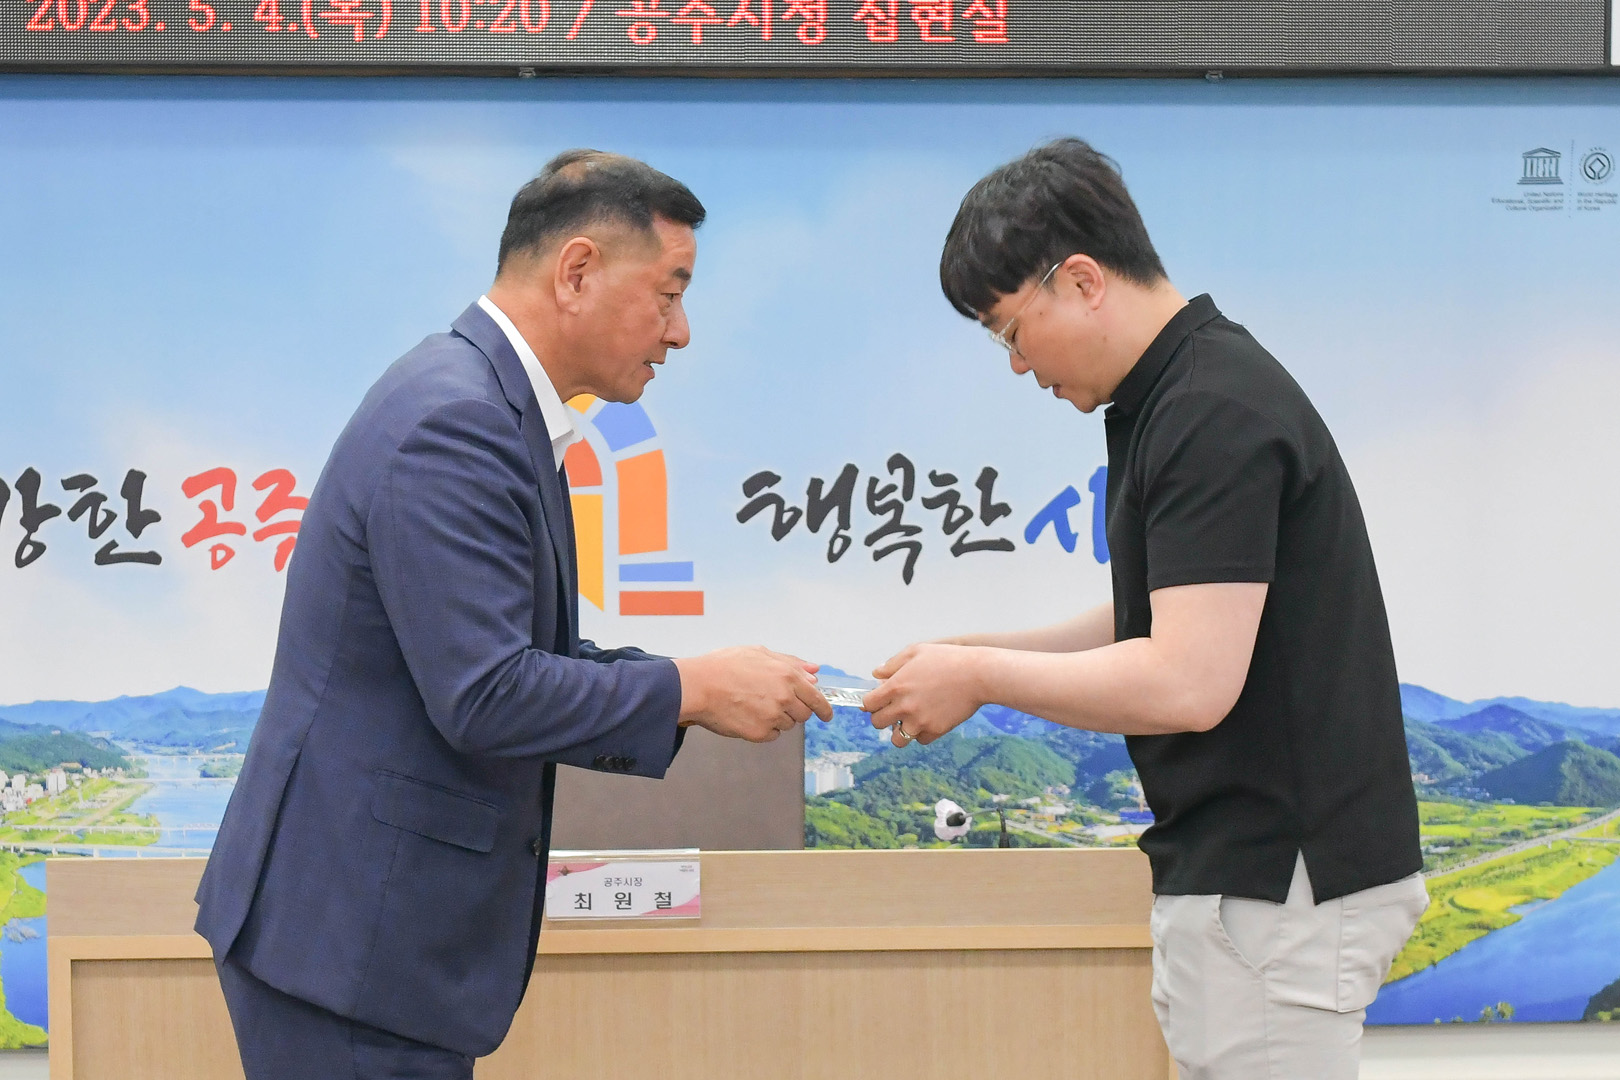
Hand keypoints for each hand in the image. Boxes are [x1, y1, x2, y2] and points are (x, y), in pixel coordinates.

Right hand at [674, 646, 831, 742]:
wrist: (698, 686)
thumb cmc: (724, 666)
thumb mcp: (759, 653)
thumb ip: (790, 663)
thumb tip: (814, 671)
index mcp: (788, 676)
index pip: (816, 698)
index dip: (824, 709)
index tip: (827, 715)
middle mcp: (785, 697)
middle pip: (803, 714)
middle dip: (794, 711)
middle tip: (775, 703)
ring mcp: (773, 717)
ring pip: (786, 725)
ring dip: (777, 719)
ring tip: (754, 705)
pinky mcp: (759, 733)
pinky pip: (771, 735)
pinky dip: (763, 729)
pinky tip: (747, 716)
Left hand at [864, 643, 984, 747]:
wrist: (978, 674)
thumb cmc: (948, 659)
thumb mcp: (916, 651)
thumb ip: (892, 664)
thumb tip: (876, 674)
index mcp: (895, 686)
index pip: (868, 704)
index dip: (871, 703)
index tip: (877, 702)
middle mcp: (904, 706)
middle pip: (878, 723)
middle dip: (882, 717)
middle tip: (893, 711)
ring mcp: (920, 721)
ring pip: (897, 739)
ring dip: (900, 731)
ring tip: (908, 721)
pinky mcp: (936, 730)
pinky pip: (921, 740)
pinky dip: (922, 734)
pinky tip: (928, 721)